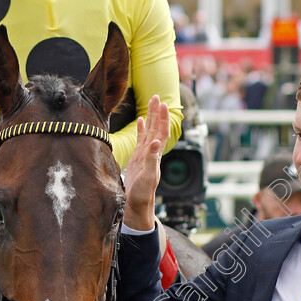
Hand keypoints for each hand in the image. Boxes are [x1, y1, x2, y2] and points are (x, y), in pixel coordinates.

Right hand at [123, 95, 169, 229]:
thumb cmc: (143, 193)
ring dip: (151, 117)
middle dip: (157, 112)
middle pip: (157, 128)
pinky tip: (140, 120)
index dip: (162, 118)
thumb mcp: (147, 176)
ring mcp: (145, 154)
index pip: (161, 132)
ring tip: (151, 102)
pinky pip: (141, 139)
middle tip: (156, 96)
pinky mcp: (138, 158)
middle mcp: (152, 152)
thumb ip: (152, 159)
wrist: (137, 204)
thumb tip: (156, 142)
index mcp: (156, 155)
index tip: (162, 104)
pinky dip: (141, 128)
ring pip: (150, 131)